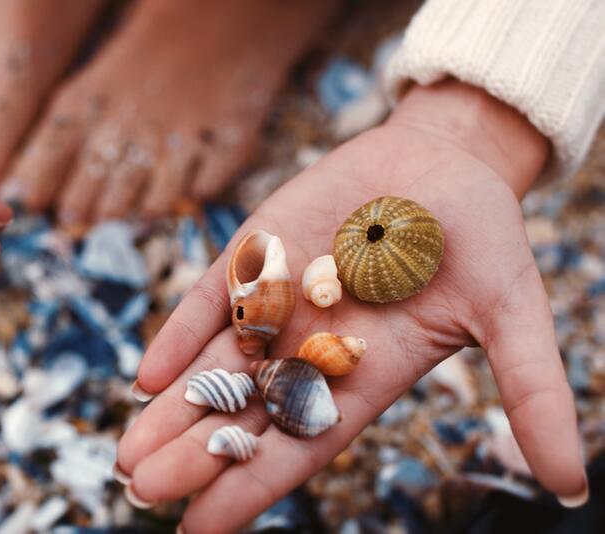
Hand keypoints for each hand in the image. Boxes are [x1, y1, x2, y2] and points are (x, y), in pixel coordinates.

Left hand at [116, 80, 586, 531]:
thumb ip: (530, 392)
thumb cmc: (482, 240)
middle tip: (142, 492)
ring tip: (126, 456)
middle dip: (194, 455)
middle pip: (241, 415)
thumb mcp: (514, 315)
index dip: (252, 488)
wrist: (444, 161)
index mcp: (361, 378)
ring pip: (212, 367)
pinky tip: (146, 375)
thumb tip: (574, 487)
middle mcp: (307, 350)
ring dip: (170, 409)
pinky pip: (209, 301)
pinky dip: (178, 335)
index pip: (299, 446)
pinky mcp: (254, 255)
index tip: (199, 531)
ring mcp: (274, 303)